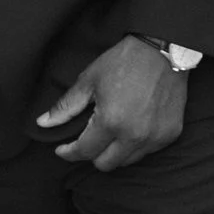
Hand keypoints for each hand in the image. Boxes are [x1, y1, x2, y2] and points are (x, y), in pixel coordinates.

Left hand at [39, 37, 187, 172]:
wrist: (163, 49)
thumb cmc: (123, 62)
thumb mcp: (89, 80)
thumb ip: (66, 106)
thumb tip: (43, 123)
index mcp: (111, 122)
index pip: (85, 152)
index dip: (69, 153)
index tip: (62, 150)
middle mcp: (135, 136)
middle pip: (105, 164)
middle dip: (91, 154)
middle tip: (87, 139)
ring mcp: (155, 137)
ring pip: (127, 161)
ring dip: (114, 152)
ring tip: (110, 131)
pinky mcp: (171, 134)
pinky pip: (147, 151)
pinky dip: (135, 145)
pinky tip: (131, 127)